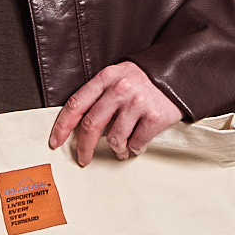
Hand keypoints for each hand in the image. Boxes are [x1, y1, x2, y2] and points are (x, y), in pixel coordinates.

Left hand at [49, 62, 182, 165]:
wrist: (179, 74)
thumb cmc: (143, 80)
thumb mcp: (118, 77)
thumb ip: (99, 96)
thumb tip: (78, 127)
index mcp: (105, 78)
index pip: (76, 104)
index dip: (62, 126)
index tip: (55, 142)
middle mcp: (120, 89)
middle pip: (91, 125)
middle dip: (84, 148)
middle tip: (83, 160)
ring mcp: (138, 102)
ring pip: (114, 139)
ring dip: (116, 150)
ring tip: (121, 149)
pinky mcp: (156, 116)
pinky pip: (137, 143)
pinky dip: (135, 148)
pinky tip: (138, 144)